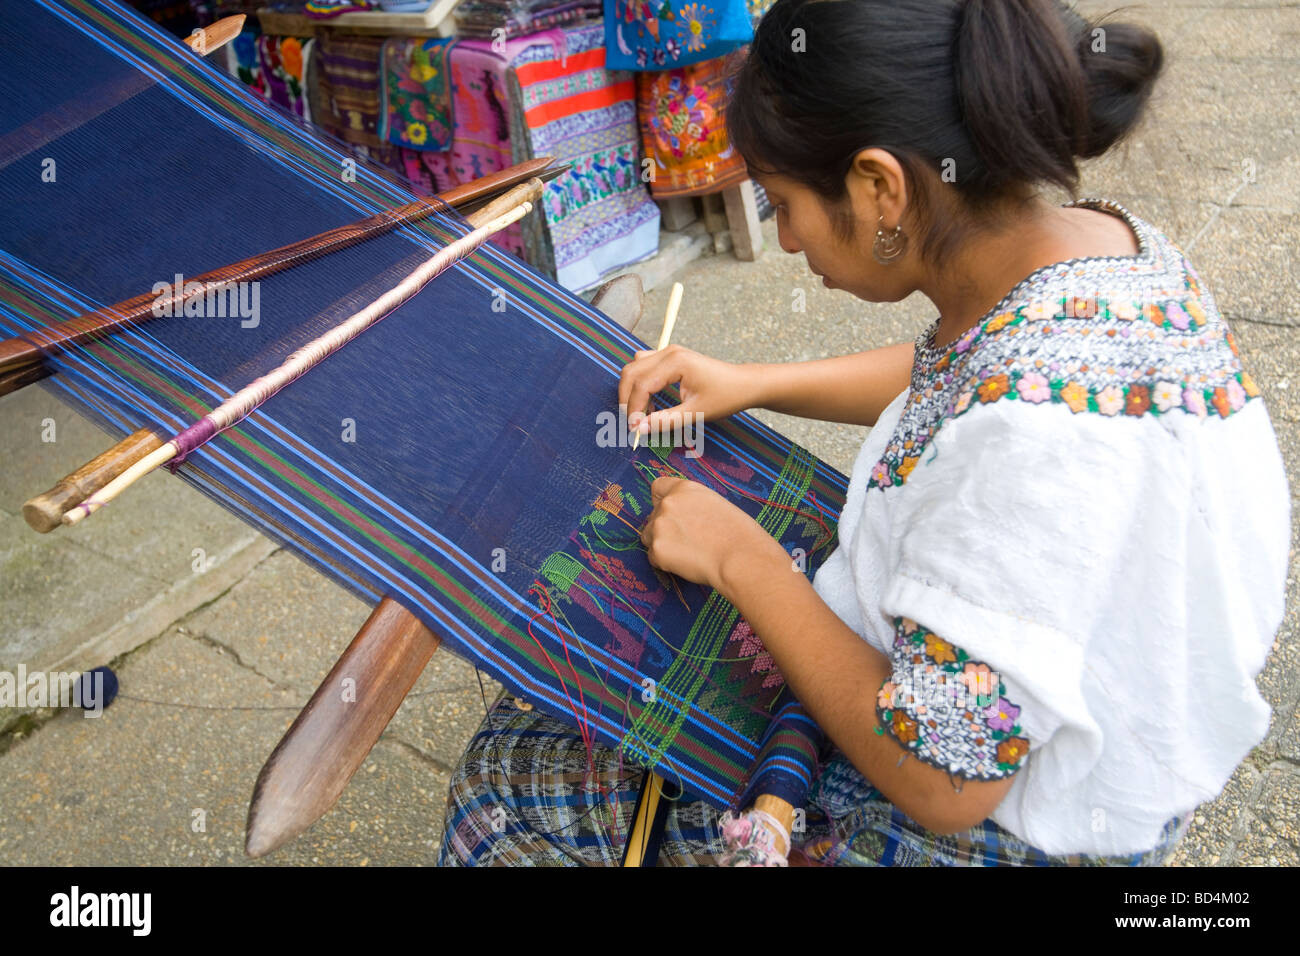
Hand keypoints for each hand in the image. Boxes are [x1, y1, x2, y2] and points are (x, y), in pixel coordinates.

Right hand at [618, 345, 762, 436]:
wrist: (744, 384)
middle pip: (631, 373)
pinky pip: (644, 368)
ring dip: (632, 391)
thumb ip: (666, 421)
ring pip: (635, 368)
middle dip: (627, 399)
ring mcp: (668, 352)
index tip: (634, 430)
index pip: (641, 385)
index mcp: (675, 362)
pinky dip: (641, 385)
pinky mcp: (670, 358)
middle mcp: (668, 352)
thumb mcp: (697, 412)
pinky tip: (652, 404)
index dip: (633, 409)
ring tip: (643, 415)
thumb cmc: (726, 396)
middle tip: (633, 424)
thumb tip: (640, 429)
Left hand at [639, 476, 783, 592]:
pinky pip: (654, 558)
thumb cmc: (738, 534)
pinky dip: (665, 563)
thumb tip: (681, 517)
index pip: (657, 487)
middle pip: (652, 515)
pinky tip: (687, 562)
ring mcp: (659, 526)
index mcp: (684, 489)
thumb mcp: (715, 504)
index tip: (669, 513)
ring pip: (648, 537)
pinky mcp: (658, 550)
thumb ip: (692, 505)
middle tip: (686, 541)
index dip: (662, 501)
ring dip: (661, 544)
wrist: (740, 557)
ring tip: (687, 552)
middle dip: (663, 528)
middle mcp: (668, 504)